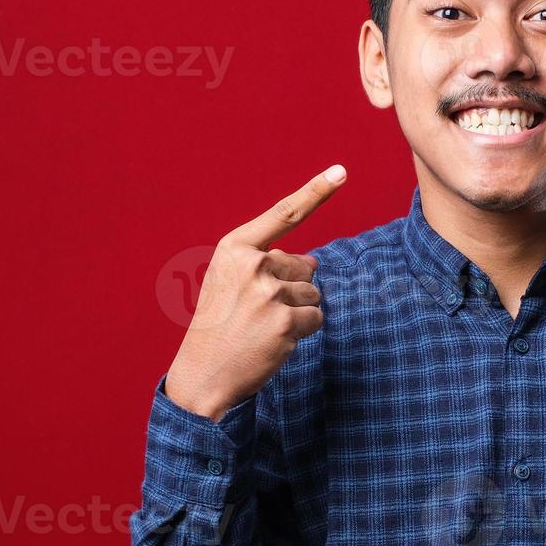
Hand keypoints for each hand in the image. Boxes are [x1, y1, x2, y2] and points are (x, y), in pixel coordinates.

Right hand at [165, 166, 346, 420]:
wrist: (204, 374)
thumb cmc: (221, 326)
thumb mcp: (233, 284)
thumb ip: (269, 265)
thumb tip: (315, 261)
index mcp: (235, 248)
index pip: (284, 214)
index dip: (316, 191)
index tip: (341, 171)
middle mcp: (252, 264)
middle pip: (305, 266)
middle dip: (292, 289)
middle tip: (256, 313)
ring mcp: (269, 293)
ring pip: (312, 294)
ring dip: (296, 312)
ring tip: (261, 328)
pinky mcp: (285, 321)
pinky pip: (315, 318)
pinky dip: (301, 332)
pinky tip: (273, 341)